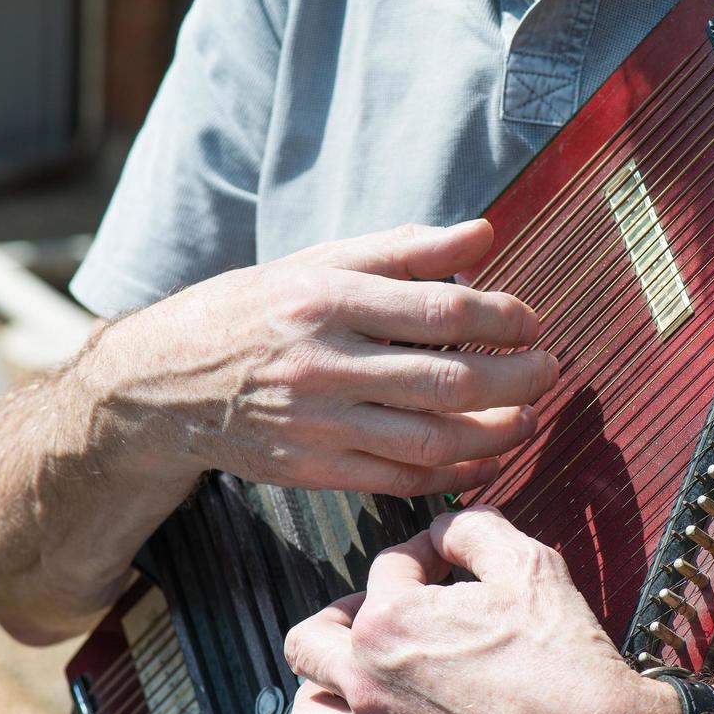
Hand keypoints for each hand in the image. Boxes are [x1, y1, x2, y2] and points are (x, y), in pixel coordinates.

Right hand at [82, 220, 557, 494]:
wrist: (163, 386)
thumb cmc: (254, 312)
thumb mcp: (318, 263)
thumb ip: (403, 250)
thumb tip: (485, 234)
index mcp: (327, 298)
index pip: (441, 307)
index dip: (503, 316)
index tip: (532, 320)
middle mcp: (323, 362)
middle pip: (447, 378)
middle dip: (515, 378)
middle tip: (550, 371)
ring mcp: (316, 422)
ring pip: (430, 438)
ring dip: (495, 432)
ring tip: (529, 417)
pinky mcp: (312, 469)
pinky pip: (400, 479)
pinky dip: (453, 474)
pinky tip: (485, 458)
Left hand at [282, 506, 680, 713]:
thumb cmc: (565, 658)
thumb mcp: (528, 564)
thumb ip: (474, 529)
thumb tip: (445, 527)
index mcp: (392, 621)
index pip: (384, 568)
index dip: (419, 555)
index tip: (443, 562)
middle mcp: (369, 682)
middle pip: (309, 641)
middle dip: (340, 616)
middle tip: (375, 614)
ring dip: (321, 688)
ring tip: (351, 677)